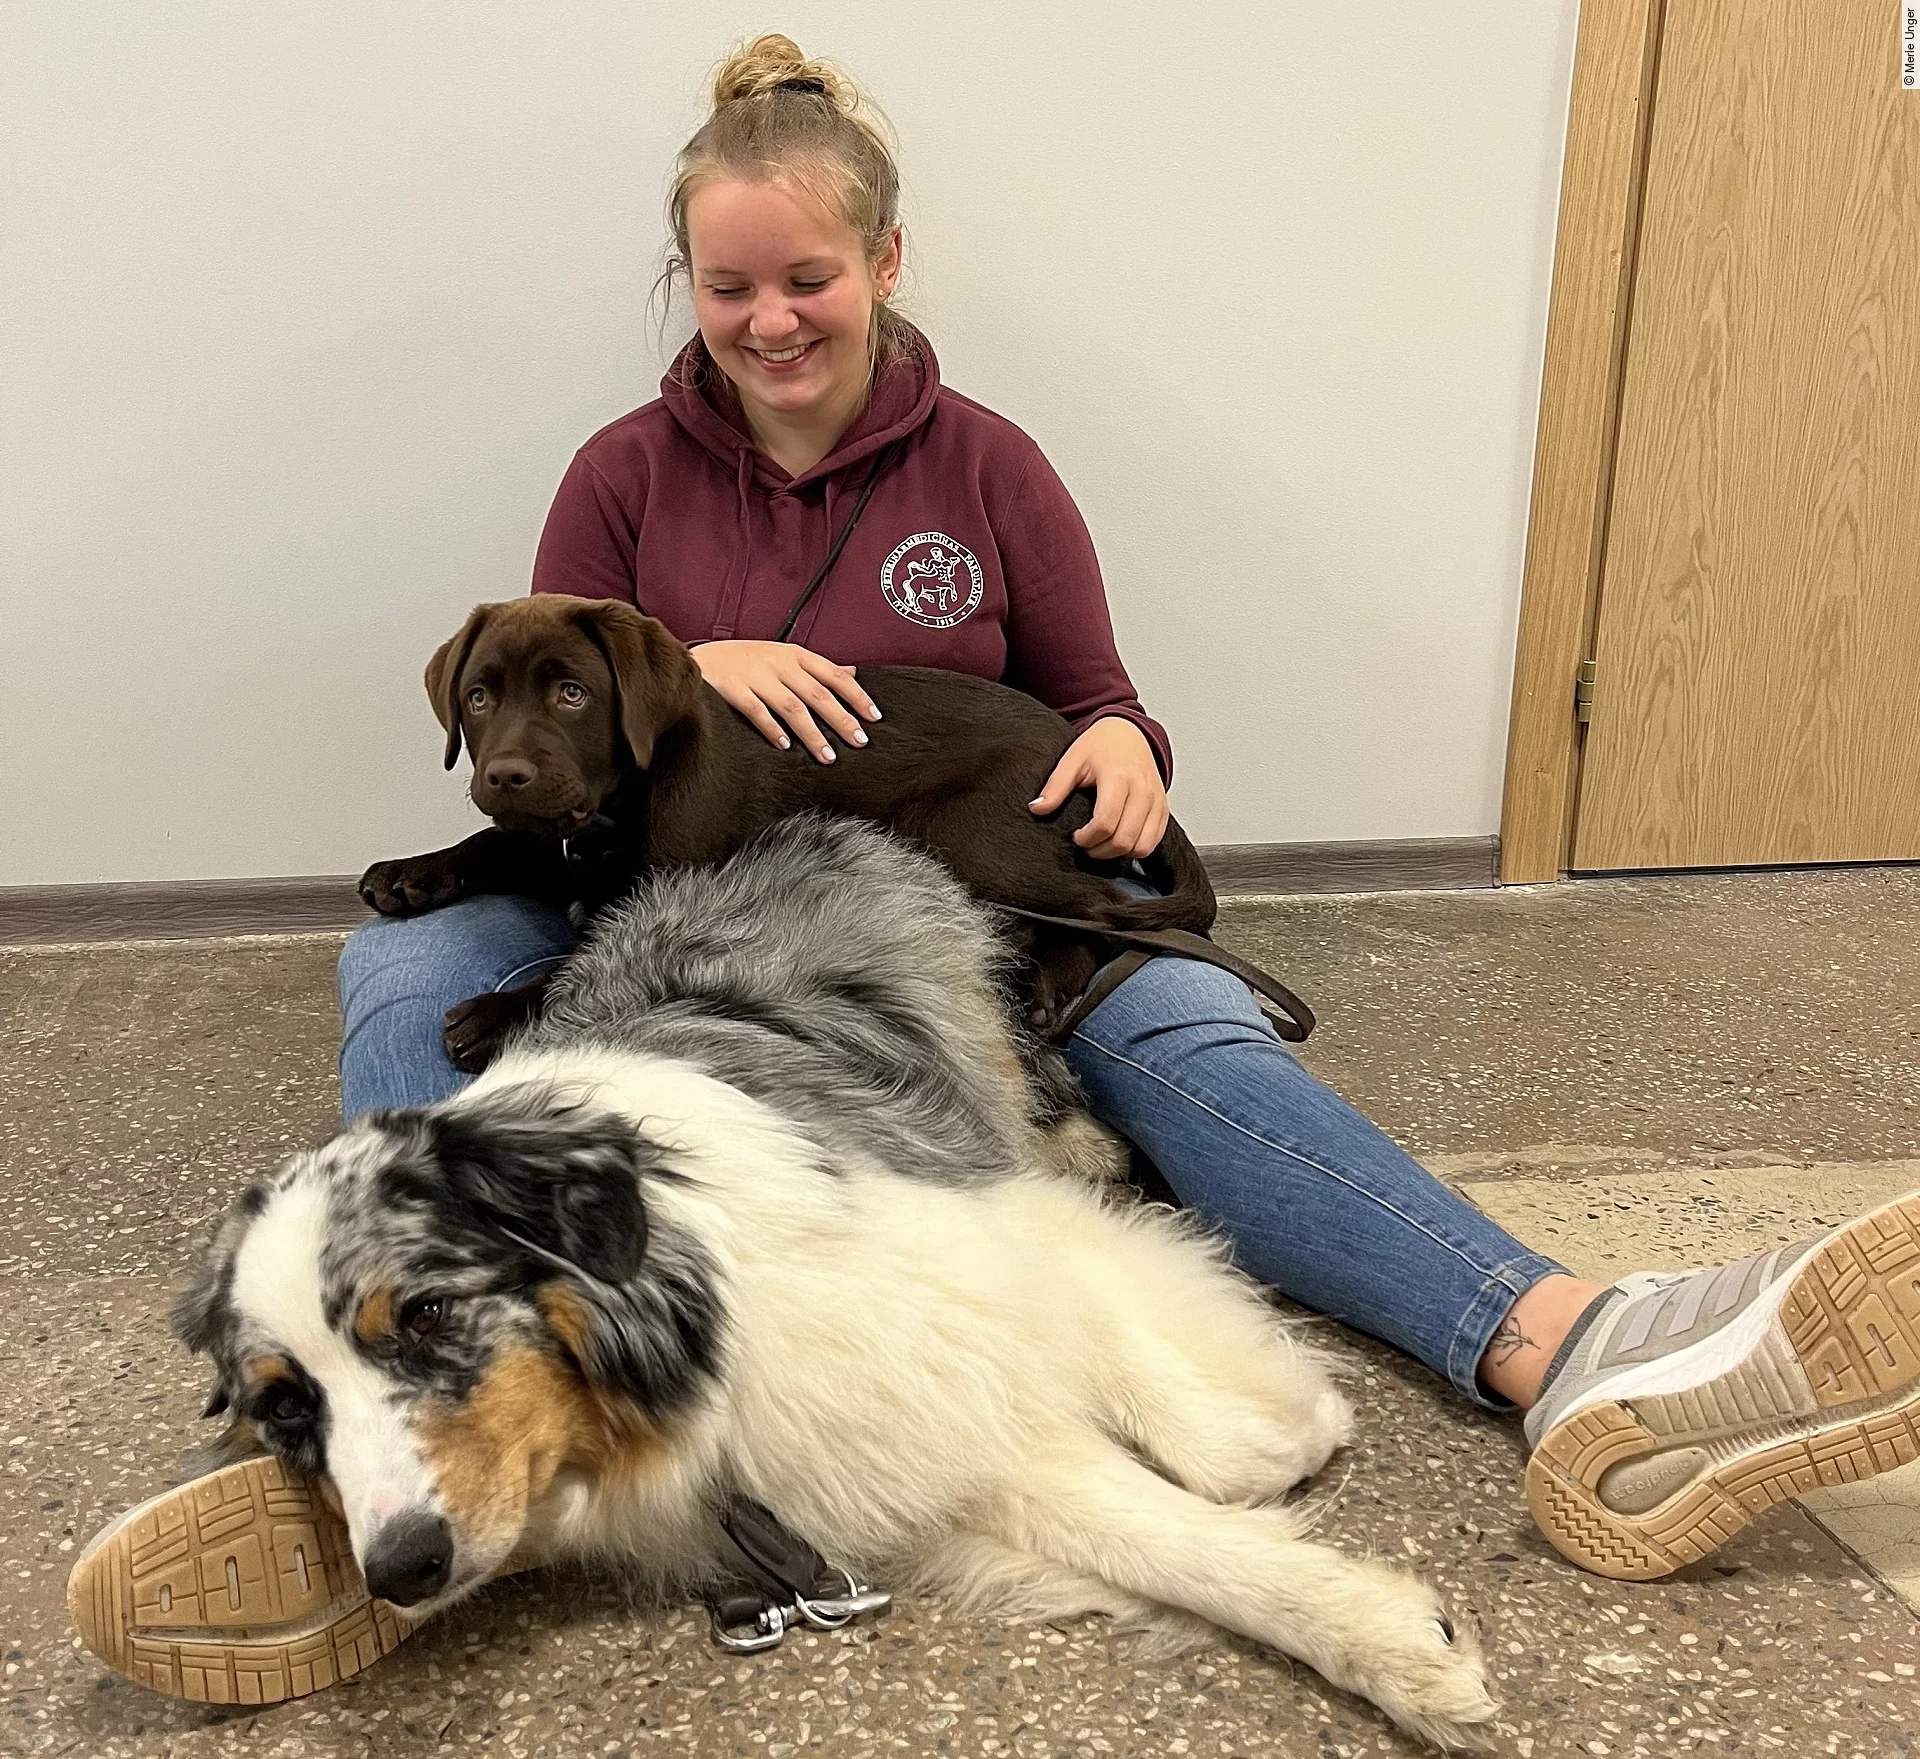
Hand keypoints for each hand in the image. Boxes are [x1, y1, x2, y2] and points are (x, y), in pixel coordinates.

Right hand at [691, 640, 880, 763]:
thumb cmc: (745, 660)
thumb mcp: (783, 656)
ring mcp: (755, 676)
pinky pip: (757, 711)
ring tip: (827, 755)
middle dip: (841, 719)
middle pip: (818, 694)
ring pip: (792, 707)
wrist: (697, 659)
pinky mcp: (733, 688)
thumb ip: (816, 668)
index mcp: (794, 655)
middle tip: (859, 742)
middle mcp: (779, 664)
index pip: (834, 675)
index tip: (874, 717)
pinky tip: (785, 747)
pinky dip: (772, 729)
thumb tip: (852, 672)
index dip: (856, 696)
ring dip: (812, 733)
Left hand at [1028, 717, 1168, 859]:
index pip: (1105, 822)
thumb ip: (1055, 786)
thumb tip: (1036, 809)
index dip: (1087, 838)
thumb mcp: (1072, 760)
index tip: (1075, 836)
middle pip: (1124, 839)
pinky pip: (1154, 841)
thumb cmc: (1100, 746)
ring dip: (1118, 853)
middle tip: (1086, 844)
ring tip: (1101, 844)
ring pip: (1142, 846)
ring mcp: (1156, 800)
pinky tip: (1118, 840)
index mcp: (1118, 777)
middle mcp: (1142, 790)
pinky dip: (1136, 849)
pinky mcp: (1163, 808)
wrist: (1129, 732)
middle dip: (1100, 850)